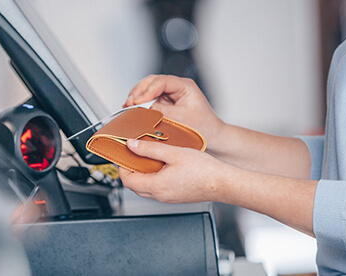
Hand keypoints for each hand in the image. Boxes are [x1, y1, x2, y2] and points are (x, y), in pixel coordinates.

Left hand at [118, 139, 232, 203]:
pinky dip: (154, 177)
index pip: (127, 181)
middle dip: (130, 171)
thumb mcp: (173, 153)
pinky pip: (158, 189)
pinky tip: (163, 165)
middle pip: (134, 186)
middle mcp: (160, 195)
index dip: (122, 167)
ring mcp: (168, 198)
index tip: (123, 156)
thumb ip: (150, 149)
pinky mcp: (176, 196)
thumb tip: (132, 145)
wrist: (224, 184)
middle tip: (133, 155)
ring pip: (146, 188)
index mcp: (156, 186)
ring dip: (142, 174)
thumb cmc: (204, 171)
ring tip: (148, 158)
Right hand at [123, 75, 223, 149]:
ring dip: (137, 96)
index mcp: (185, 86)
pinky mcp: (165, 102)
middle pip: (152, 82)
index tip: (137, 102)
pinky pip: (149, 98)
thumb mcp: (181, 119)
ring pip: (148, 88)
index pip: (161, 82)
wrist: (213, 137)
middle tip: (129, 103)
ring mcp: (170, 94)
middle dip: (138, 91)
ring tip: (128, 105)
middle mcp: (177, 87)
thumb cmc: (204, 127)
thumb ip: (162, 111)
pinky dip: (140, 102)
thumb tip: (143, 109)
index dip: (147, 91)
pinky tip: (133, 108)